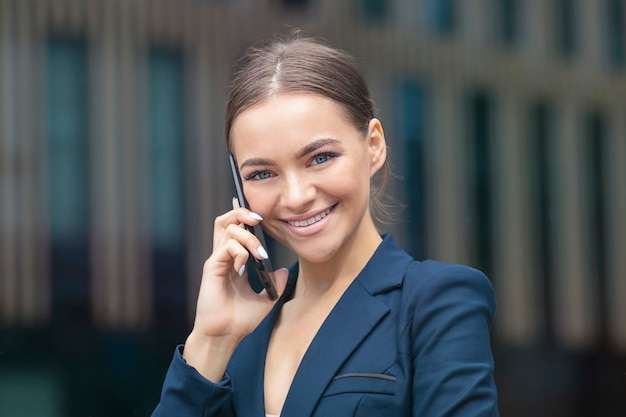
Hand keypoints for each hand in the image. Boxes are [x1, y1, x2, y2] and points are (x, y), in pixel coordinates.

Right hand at [182, 204, 288, 380]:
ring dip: (249, 236)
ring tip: (260, 254)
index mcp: (233, 261)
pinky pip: (227, 247)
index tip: (259, 216)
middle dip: (242, 213)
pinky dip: (241, 252)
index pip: (235, 229)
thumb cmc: (240, 320)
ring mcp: (217, 261)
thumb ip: (276, 284)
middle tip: (259, 219)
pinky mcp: (211, 267)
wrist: (226, 336)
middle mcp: (223, 257)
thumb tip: (285, 270)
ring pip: (228, 228)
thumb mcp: (266, 299)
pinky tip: (244, 269)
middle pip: (226, 221)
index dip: (243, 216)